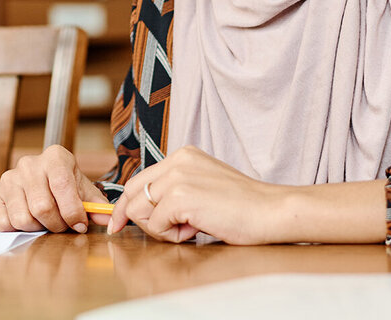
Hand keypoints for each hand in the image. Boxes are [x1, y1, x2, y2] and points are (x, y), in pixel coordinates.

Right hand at [0, 145, 110, 233]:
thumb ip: (96, 205)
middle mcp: (29, 163)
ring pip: (22, 218)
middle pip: (42, 207)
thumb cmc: (64, 187)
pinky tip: (27, 220)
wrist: (42, 181)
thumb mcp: (83, 190)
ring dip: (37, 228)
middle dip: (56, 225)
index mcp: (55, 157)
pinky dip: (17, 230)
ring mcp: (8, 177)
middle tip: (62, 226)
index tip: (80, 225)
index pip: (62, 186)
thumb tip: (106, 218)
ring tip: (44, 222)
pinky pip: (3, 222)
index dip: (72, 211)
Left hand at [109, 147, 386, 244]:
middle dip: (130, 217)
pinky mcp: (181, 196)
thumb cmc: (243, 207)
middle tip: (140, 233)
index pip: (140, 178)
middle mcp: (177, 160)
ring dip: (160, 228)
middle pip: (133, 192)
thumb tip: (146, 212)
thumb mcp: (203, 187)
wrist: (271, 211)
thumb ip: (176, 191)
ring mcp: (178, 176)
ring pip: (142, 210)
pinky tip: (196, 230)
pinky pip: (156, 223)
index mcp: (182, 155)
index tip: (118, 221)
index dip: (125, 203)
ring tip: (189, 229)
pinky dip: (171, 235)